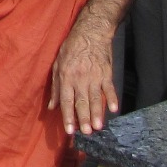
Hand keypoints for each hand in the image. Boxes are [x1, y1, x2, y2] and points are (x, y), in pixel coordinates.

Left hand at [50, 22, 117, 136]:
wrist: (91, 33)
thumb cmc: (72, 48)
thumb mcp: (57, 65)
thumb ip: (56, 87)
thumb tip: (51, 106)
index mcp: (67, 77)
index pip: (66, 101)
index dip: (68, 116)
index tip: (69, 130)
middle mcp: (80, 79)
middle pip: (82, 102)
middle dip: (84, 119)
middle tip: (86, 133)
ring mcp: (95, 76)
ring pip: (96, 98)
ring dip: (97, 113)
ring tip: (98, 127)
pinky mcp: (107, 73)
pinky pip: (110, 88)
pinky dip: (112, 98)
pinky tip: (114, 109)